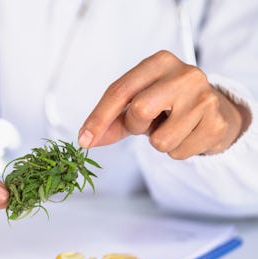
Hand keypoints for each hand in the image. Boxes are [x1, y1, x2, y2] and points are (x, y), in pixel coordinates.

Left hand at [78, 50, 250, 158]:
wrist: (213, 111)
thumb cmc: (167, 105)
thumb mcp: (137, 105)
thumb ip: (111, 121)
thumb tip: (86, 140)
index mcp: (158, 62)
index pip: (119, 91)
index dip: (98, 118)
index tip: (83, 140)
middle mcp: (184, 74)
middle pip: (139, 111)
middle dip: (135, 126)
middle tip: (147, 123)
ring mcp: (204, 97)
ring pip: (160, 140)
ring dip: (159, 142)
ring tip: (171, 127)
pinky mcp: (216, 122)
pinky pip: (179, 153)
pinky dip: (177, 150)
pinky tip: (187, 135)